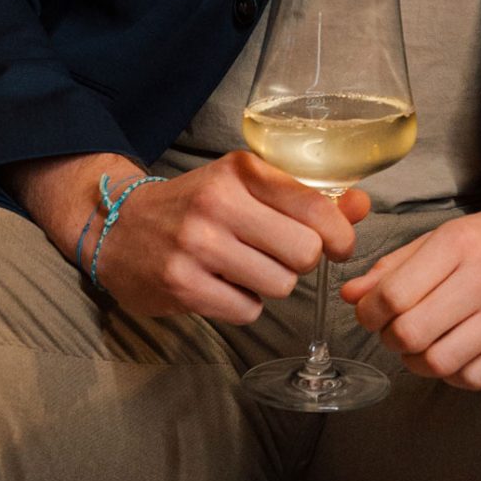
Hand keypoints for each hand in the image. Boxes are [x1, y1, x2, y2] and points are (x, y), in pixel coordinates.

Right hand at [9, 149, 368, 324]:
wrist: (117, 227)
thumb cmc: (199, 205)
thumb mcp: (249, 186)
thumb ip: (309, 197)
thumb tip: (363, 207)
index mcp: (242, 171)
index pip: (315, 205)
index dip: (340, 234)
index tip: (341, 246)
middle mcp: (219, 203)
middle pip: (304, 253)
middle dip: (302, 262)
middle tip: (280, 257)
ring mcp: (197, 246)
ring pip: (280, 285)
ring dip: (272, 285)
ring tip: (246, 269)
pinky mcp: (182, 286)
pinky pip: (247, 310)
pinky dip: (245, 305)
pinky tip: (223, 286)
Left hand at [339, 168, 480, 390]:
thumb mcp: (448, 235)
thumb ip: (396, 266)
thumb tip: (352, 297)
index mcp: (460, 243)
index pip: (392, 296)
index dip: (370, 313)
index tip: (373, 313)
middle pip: (411, 334)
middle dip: (392, 339)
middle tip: (398, 330)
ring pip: (439, 363)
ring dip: (420, 362)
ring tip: (426, 344)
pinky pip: (473, 378)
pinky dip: (454, 374)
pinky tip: (456, 352)